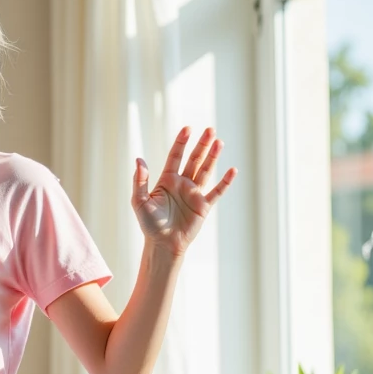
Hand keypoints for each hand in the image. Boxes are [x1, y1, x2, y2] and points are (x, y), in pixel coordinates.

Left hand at [131, 126, 235, 257]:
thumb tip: (139, 160)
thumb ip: (140, 181)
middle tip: (210, 130)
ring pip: (205, 171)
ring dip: (213, 157)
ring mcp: (194, 194)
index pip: (175, 156)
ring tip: (219, 141)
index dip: (181, 142)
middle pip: (194, 159)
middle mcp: (182, 184)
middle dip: (202, 145)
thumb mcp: (139, 201)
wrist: (163, 244)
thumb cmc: (149, 224)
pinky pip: (217, 191)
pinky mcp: (204, 206)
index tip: (187, 129)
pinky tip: (232, 170)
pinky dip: (225, 182)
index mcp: (167, 180)